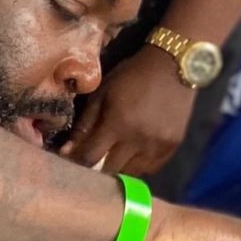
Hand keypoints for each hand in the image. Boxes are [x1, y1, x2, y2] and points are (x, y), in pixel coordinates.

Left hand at [66, 50, 194, 177]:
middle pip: (110, 170)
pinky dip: (138, 166)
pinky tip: (133, 154)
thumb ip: (84, 124)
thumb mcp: (101, 94)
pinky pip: (150, 169)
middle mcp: (138, 139)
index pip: (90, 158)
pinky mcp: (172, 147)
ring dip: (119, 168)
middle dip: (97, 168)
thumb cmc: (131, 77)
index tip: (72, 161)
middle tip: (94, 160)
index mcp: (117, 123)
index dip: (77, 162)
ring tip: (114, 157)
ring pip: (131, 173)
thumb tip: (67, 152)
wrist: (173, 66)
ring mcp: (158, 145)